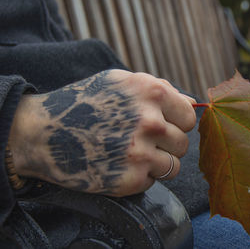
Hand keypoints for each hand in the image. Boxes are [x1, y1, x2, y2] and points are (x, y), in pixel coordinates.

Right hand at [8, 69, 196, 195]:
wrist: (43, 133)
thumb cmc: (84, 104)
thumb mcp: (121, 82)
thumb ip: (160, 89)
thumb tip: (192, 104)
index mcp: (151, 92)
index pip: (190, 117)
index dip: (177, 123)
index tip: (163, 126)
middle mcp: (149, 121)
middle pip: (183, 144)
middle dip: (167, 144)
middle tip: (142, 141)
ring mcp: (140, 153)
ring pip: (173, 166)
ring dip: (157, 164)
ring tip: (132, 155)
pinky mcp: (129, 180)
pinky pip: (153, 182)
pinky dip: (140, 177)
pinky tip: (119, 165)